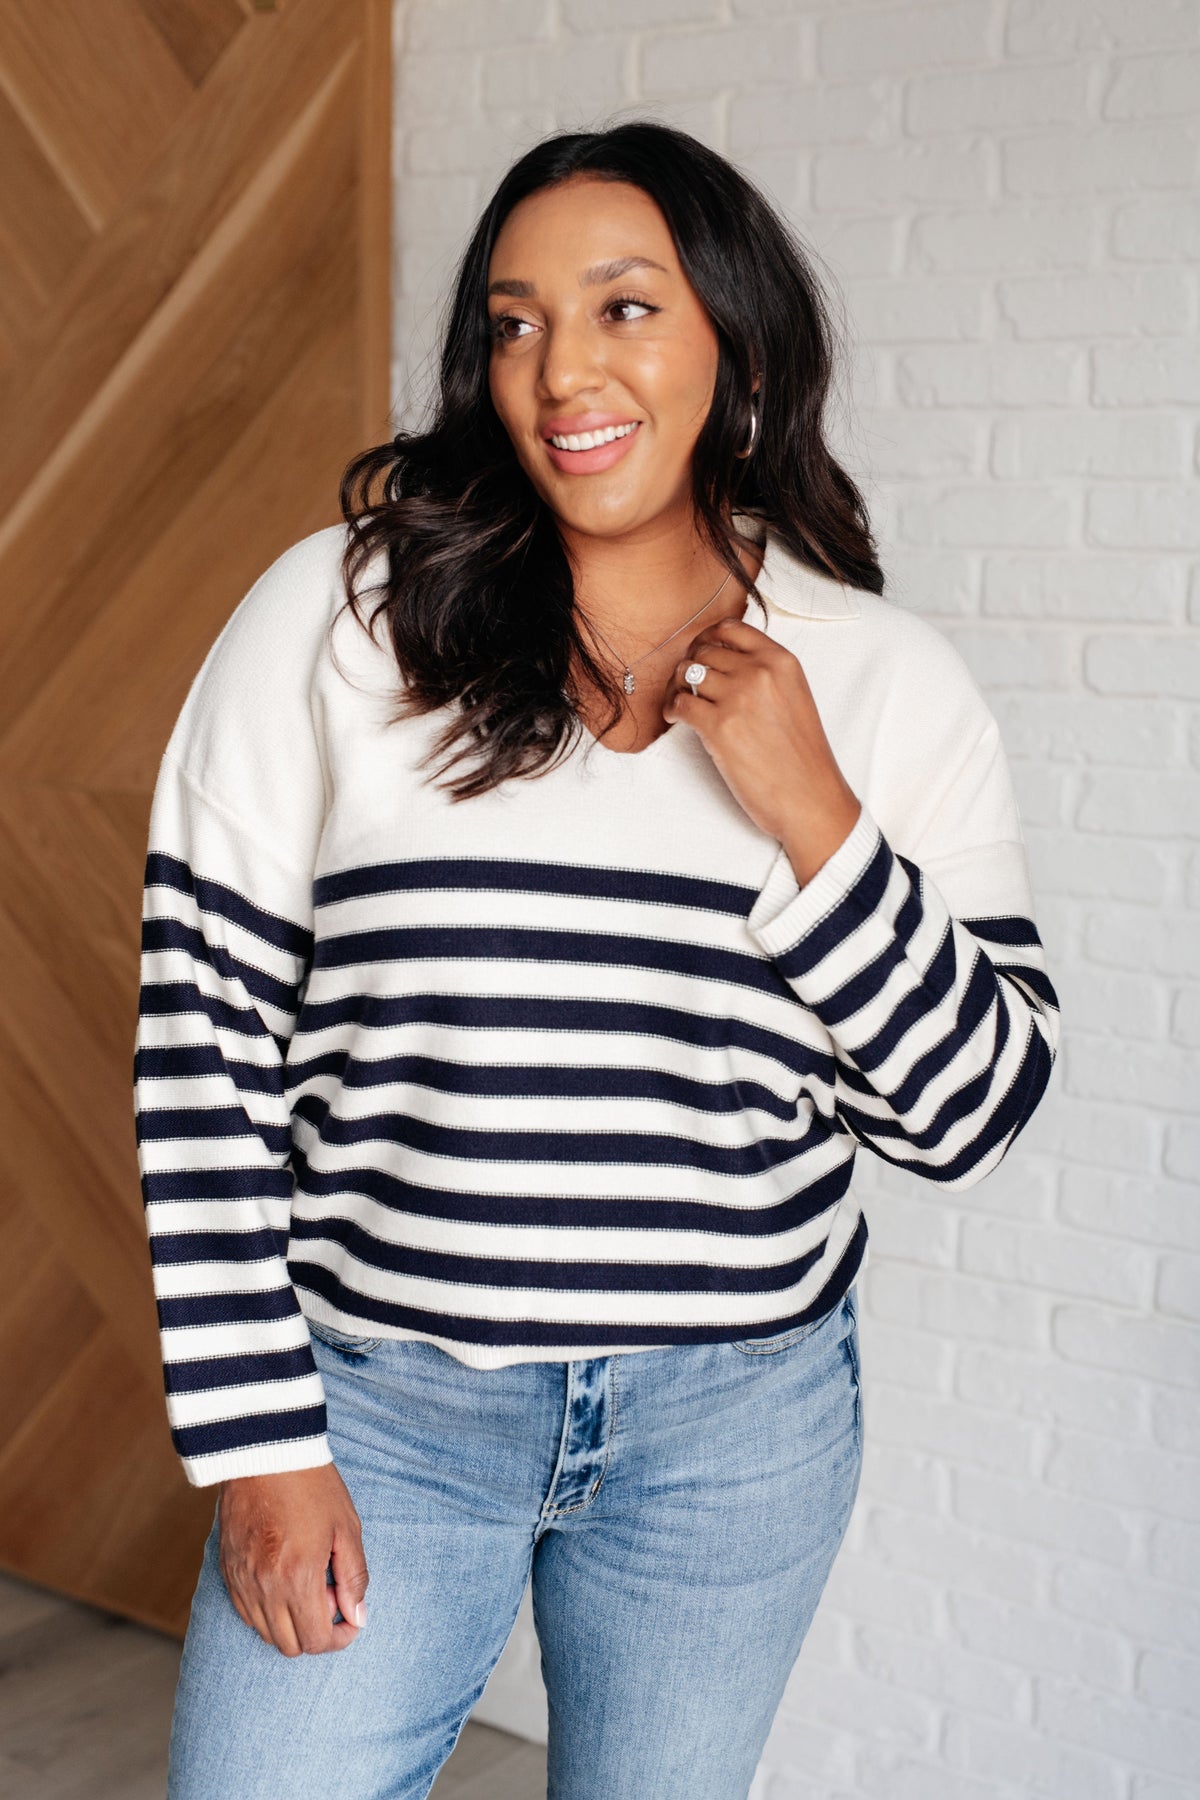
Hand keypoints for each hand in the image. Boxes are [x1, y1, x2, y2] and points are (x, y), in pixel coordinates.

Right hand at [217, 1462, 367, 1656]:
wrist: (266, 1451)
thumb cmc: (312, 1484)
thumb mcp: (346, 1528)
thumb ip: (354, 1577)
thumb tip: (358, 1616)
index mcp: (298, 1578)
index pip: (317, 1640)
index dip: (340, 1638)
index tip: (350, 1619)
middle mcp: (264, 1588)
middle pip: (290, 1646)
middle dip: (316, 1632)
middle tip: (329, 1594)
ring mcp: (241, 1581)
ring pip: (266, 1633)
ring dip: (290, 1623)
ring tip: (306, 1584)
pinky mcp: (227, 1570)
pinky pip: (246, 1613)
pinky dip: (267, 1611)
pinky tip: (283, 1582)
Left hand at [663, 617, 861, 885]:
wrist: (809, 797)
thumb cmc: (802, 756)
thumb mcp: (795, 698)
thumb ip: (766, 675)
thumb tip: (722, 663)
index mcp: (782, 662)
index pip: (731, 628)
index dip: (707, 638)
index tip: (699, 652)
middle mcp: (759, 673)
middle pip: (704, 651)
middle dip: (689, 666)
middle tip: (685, 686)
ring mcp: (738, 698)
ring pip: (687, 674)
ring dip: (676, 687)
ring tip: (681, 704)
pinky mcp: (718, 727)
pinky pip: (679, 703)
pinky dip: (672, 710)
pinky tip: (677, 720)